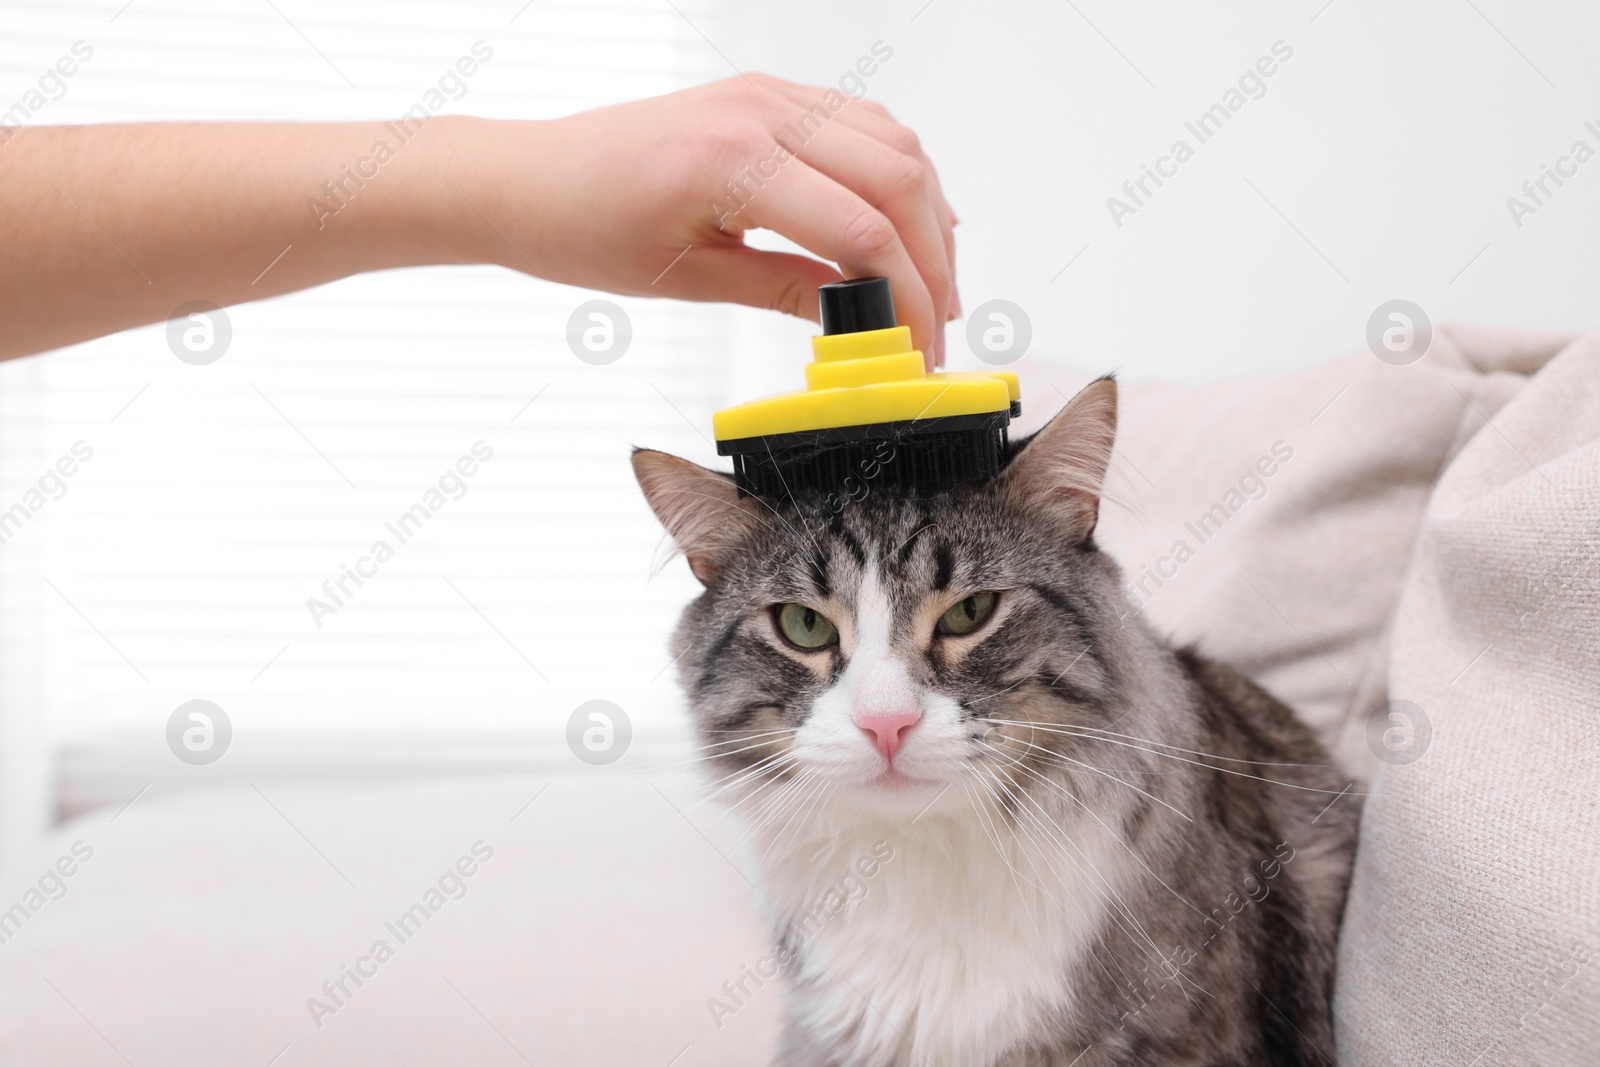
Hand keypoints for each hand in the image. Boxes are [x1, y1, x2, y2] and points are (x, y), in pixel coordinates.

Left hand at [448, 75, 958, 367]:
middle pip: (898, 178)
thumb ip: (787, 289)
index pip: (863, 229)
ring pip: (892, 142)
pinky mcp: (766, 94)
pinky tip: (905, 221)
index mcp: (734, 161)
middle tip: (937, 324)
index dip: (908, 295)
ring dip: (927, 212)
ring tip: (933, 280)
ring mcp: (767, 93)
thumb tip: (860, 319)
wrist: (530, 178)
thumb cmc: (584, 228)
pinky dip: (898, 173)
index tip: (920, 346)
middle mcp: (761, 111)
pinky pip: (860, 123)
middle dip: (932, 259)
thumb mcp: (691, 279)